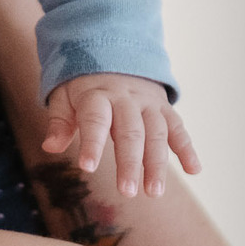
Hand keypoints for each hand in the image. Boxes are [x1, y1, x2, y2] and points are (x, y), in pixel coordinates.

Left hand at [44, 73, 200, 198]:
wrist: (114, 54)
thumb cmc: (84, 86)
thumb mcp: (64, 97)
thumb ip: (59, 122)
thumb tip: (50, 147)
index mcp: (97, 95)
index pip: (95, 120)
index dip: (92, 143)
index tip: (87, 167)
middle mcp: (125, 99)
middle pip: (130, 131)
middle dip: (130, 163)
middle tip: (127, 191)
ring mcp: (148, 103)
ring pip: (156, 133)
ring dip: (157, 163)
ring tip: (154, 191)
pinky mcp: (164, 108)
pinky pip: (177, 128)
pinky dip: (187, 148)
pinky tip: (194, 170)